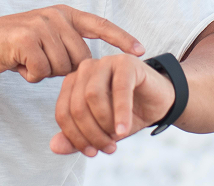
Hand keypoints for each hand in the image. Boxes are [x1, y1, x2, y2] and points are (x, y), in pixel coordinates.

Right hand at [0, 5, 145, 82]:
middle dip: (62, 70)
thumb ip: (67, 46)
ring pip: (61, 69)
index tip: (141, 50)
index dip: (121, 38)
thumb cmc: (14, 46)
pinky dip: (30, 75)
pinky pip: (42, 72)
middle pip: (80, 61)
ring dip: (43, 73)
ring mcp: (41, 25)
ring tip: (26, 59)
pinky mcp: (26, 38)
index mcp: (64, 14)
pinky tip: (17, 63)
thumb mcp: (45, 38)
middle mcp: (55, 15)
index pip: (99, 25)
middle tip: (38, 61)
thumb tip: (90, 67)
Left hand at [50, 54, 175, 156]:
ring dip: (104, 123)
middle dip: (91, 133)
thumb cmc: (128, 113)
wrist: (159, 102)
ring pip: (92, 95)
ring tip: (118, 136)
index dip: (75, 137)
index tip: (91, 152)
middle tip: (108, 147)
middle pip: (76, 106)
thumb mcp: (101, 130)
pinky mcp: (126, 62)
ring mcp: (105, 62)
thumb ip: (77, 137)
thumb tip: (55, 146)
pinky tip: (124, 128)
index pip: (63, 112)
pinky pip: (120, 89)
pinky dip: (120, 113)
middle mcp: (85, 69)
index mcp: (74, 82)